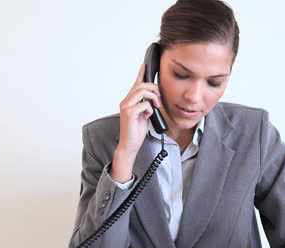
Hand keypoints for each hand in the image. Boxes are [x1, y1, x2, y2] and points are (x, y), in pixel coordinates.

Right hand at [110, 64, 161, 182]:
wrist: (130, 145)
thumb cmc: (136, 131)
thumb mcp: (144, 115)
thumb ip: (146, 105)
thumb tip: (154, 98)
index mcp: (129, 101)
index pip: (135, 84)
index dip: (141, 74)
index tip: (145, 65)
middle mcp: (126, 102)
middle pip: (141, 85)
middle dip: (153, 88)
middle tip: (159, 98)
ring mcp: (126, 106)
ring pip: (142, 91)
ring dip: (153, 97)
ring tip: (156, 106)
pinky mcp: (129, 113)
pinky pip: (144, 104)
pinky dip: (150, 109)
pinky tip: (148, 116)